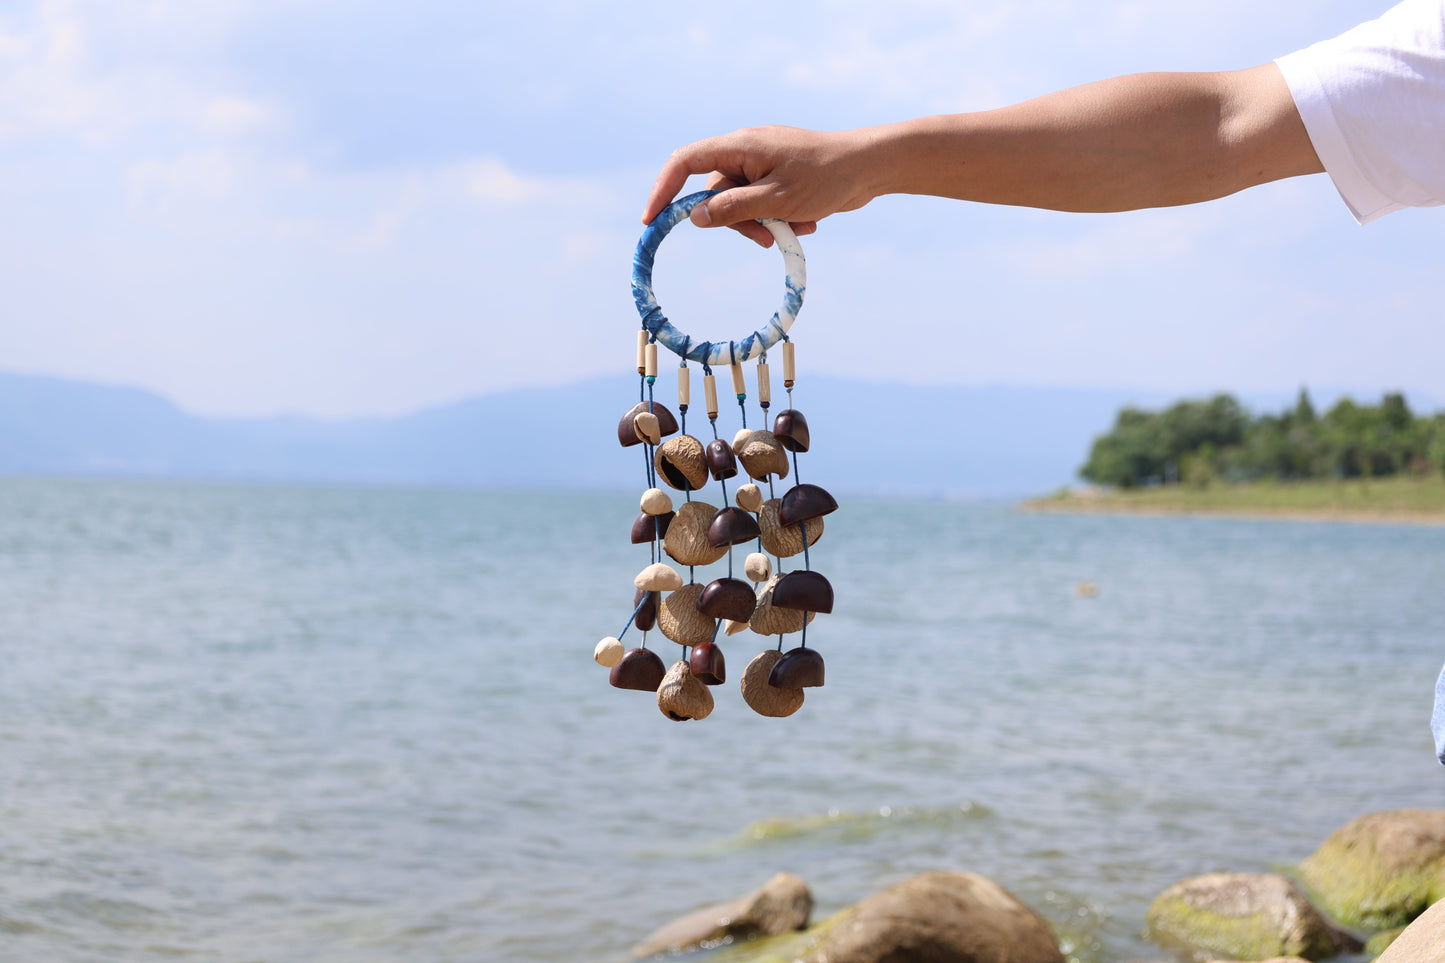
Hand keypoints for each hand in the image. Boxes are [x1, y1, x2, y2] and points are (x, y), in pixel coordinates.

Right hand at [641, 126, 878, 246]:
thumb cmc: (826, 177)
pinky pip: (762, 203)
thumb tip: (696, 218)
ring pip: (741, 204)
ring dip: (763, 224)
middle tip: (765, 238)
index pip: (685, 163)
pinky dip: (778, 219)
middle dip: (736, 221)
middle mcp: (746, 151)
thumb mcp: (776, 201)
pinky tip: (805, 224)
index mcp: (740, 146)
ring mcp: (762, 164)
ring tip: (794, 230)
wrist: (870, 168)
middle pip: (715, 192)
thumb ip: (733, 209)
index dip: (663, 190)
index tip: (651, 221)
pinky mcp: (778, 178)